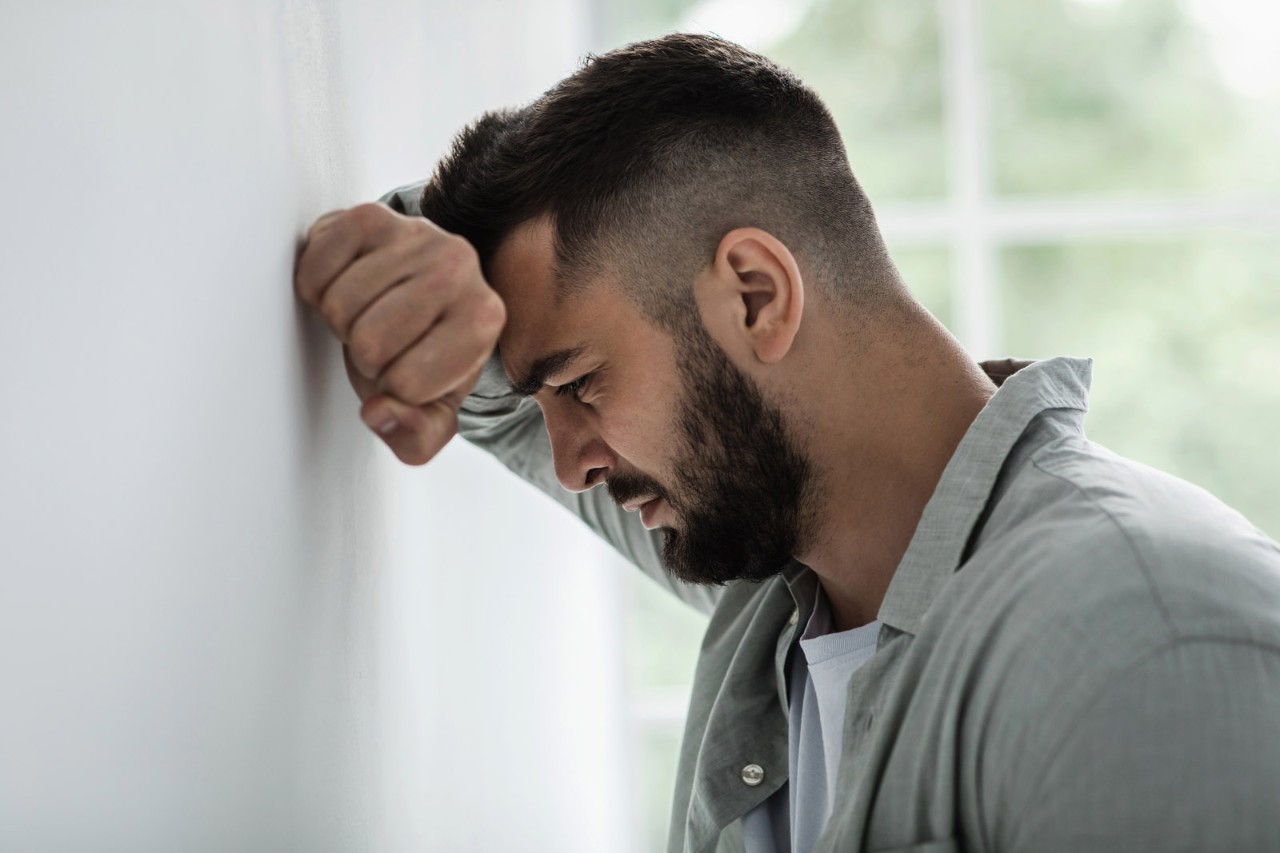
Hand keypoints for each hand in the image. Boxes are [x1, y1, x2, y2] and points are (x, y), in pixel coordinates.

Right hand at [294, 203, 505, 464]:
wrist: (413, 286)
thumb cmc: (423, 352)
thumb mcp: (431, 410)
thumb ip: (416, 437)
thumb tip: (381, 414)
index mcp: (484, 320)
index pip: (408, 384)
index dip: (393, 389)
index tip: (407, 369)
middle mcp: (461, 267)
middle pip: (369, 343)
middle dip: (364, 356)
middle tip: (383, 340)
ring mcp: (417, 233)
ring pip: (339, 306)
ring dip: (340, 321)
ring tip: (368, 312)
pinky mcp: (371, 215)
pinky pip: (315, 269)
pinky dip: (316, 289)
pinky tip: (346, 284)